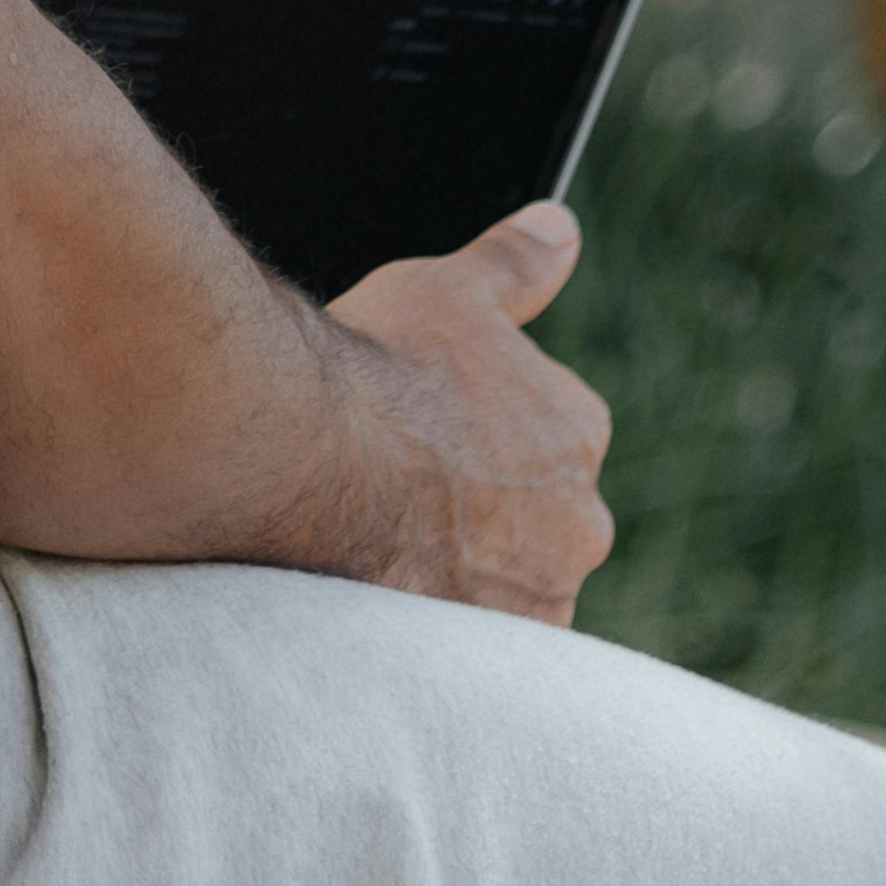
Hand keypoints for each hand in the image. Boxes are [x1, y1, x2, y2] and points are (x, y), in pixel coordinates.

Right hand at [321, 199, 614, 622]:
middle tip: (398, 493)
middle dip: (479, 515)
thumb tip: (562, 226)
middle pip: (533, 524)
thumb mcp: (449, 291)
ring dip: (461, 576)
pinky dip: (437, 632)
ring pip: (505, 590)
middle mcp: (580, 524)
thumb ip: (516, 264)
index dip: (478, 435)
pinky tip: (385, 601)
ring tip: (382, 548)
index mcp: (577, 432)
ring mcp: (538, 598)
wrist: (305, 455)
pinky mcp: (488, 659)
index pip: (548, 439)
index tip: (424, 433)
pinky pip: (471, 653)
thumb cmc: (376, 366)